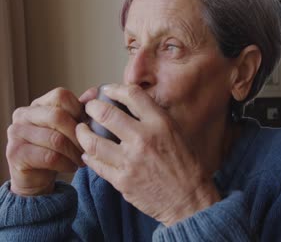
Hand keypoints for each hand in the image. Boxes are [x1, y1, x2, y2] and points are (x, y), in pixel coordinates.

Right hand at [6, 87, 96, 195]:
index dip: (80, 111)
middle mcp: (23, 114)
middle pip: (58, 116)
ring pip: (56, 139)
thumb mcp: (71, 127)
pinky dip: (66, 163)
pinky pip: (50, 157)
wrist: (38, 176)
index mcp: (38, 104)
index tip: (88, 127)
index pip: (61, 96)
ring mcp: (16, 133)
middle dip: (79, 134)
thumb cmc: (57, 149)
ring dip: (75, 152)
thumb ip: (80, 109)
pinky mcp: (16, 153)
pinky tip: (70, 166)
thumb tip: (94, 92)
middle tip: (89, 147)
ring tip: (82, 159)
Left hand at [76, 84, 219, 225]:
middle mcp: (144, 138)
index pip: (132, 95)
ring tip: (82, 130)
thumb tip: (130, 107)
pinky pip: (96, 164)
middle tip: (90, 109)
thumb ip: (154, 119)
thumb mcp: (176, 134)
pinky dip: (89, 157)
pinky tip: (89, 154)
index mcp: (161, 124)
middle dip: (92, 108)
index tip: (107, 91)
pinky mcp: (122, 180)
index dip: (114, 89)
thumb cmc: (186, 167)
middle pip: (106, 113)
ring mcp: (130, 161)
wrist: (189, 200)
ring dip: (83, 133)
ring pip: (93, 141)